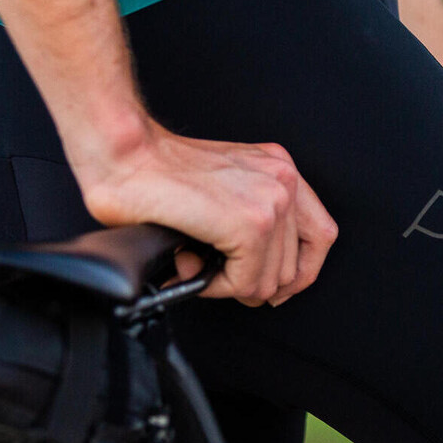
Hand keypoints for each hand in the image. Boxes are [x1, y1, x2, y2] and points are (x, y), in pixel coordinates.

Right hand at [77, 122, 337, 306]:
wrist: (124, 155)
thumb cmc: (154, 171)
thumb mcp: (222, 189)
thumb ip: (249, 223)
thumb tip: (255, 279)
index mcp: (279, 169)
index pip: (319, 235)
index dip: (297, 272)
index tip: (271, 287)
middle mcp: (283, 180)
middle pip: (295, 266)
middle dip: (251, 282)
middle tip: (212, 272)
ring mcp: (271, 201)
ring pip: (271, 281)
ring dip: (229, 284)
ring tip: (194, 261)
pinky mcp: (251, 223)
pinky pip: (248, 282)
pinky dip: (217, 286)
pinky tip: (191, 264)